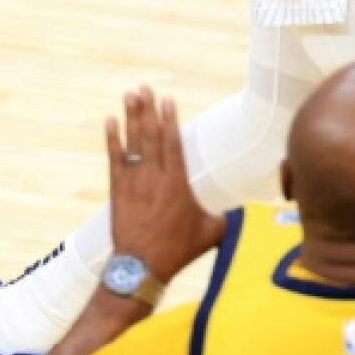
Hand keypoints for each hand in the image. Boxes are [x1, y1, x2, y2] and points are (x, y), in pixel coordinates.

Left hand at [107, 88, 223, 281]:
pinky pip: (114, 158)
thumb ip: (226, 217)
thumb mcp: (211, 233)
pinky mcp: (117, 191)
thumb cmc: (179, 250)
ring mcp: (134, 182)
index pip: (173, 143)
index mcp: (177, 183)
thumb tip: (244, 212)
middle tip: (144, 87)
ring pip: (133, 142)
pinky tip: (110, 121)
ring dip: (131, 117)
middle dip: (148, 109)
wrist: (142, 267)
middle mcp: (154, 177)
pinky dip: (112, 139)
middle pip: (150, 135)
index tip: (167, 99)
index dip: (170, 119)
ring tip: (130, 95)